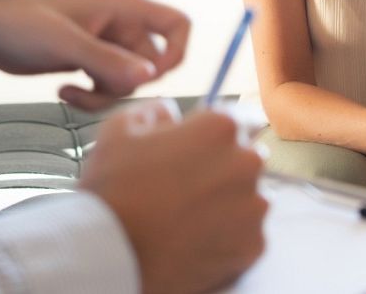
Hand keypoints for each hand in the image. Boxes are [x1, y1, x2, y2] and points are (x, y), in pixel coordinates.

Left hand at [0, 0, 190, 109]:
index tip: (148, 78)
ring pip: (129, 82)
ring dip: (104, 97)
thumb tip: (149, 78)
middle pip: (153, 65)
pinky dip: (92, 98)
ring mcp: (106, 45)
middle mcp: (121, 25)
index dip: (175, 54)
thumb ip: (107, 60)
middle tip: (93, 88)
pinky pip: (108, 88)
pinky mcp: (90, 62)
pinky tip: (63, 92)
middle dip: (126, 86)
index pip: (177, 25)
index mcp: (124, 7)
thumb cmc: (20, 22)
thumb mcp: (64, 43)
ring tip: (70, 93)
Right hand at [81, 101, 268, 293]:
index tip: (206, 145)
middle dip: (224, 167)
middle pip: (246, 159)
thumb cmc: (114, 188)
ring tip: (188, 216)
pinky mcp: (253, 246)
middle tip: (187, 186)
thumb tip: (172, 116)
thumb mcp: (121, 127)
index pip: (245, 117)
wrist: (112, 254)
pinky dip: (227, 236)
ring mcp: (253, 208)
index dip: (221, 132)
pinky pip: (246, 234)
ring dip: (227, 203)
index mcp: (220, 128)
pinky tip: (195, 238)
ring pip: (247, 198)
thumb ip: (157, 111)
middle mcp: (246, 164)